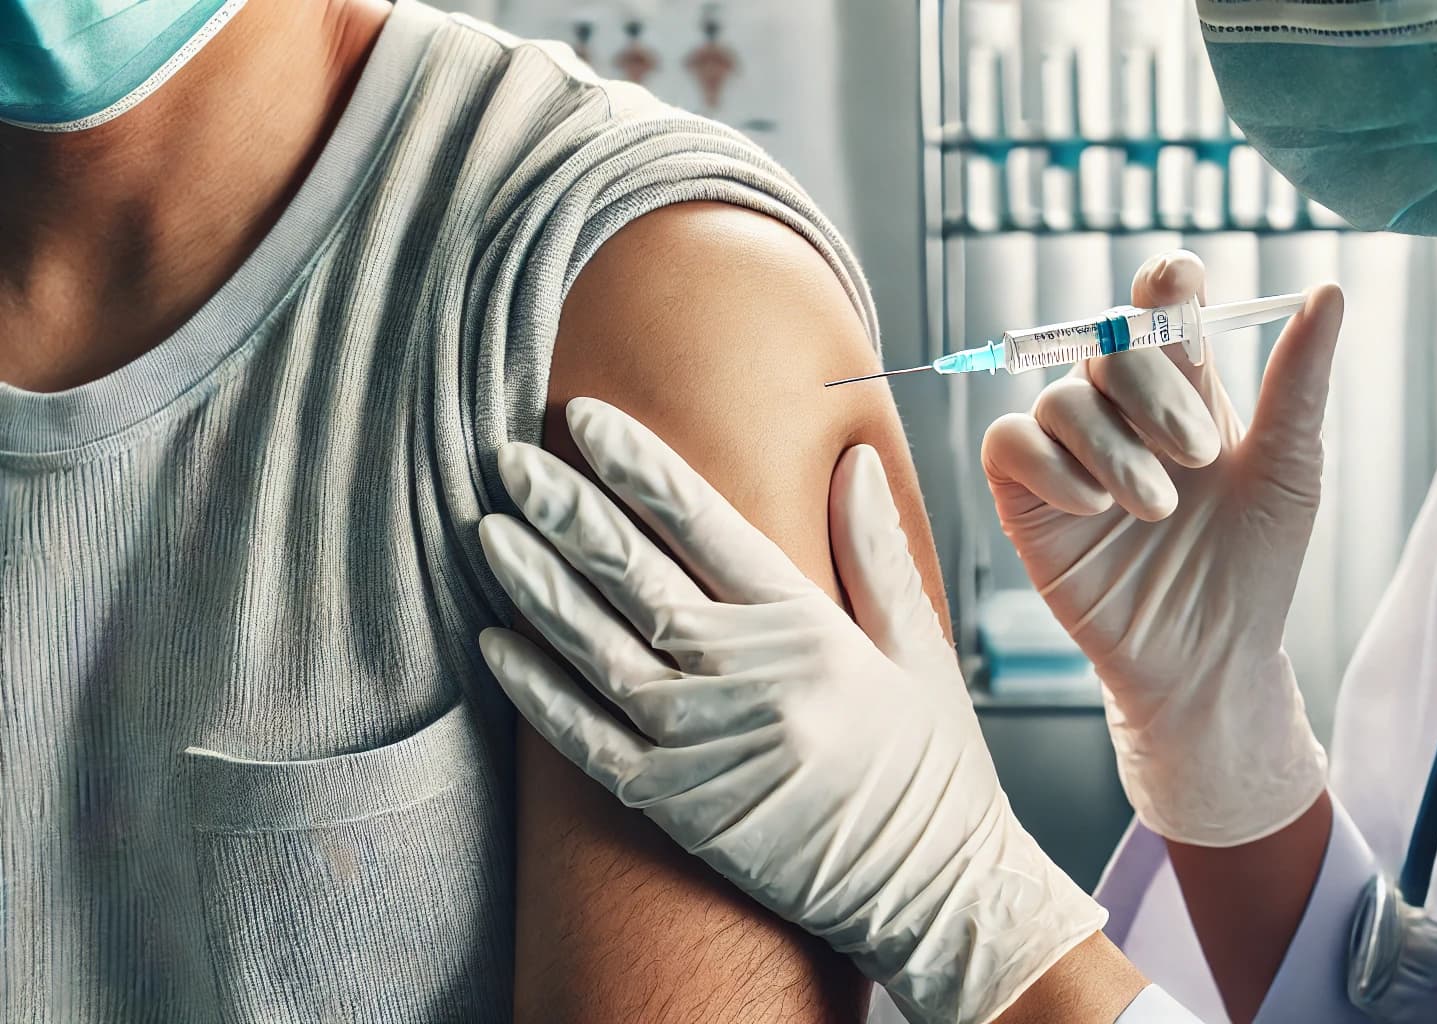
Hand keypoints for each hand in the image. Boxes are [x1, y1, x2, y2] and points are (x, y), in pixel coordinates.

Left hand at [476, 398, 1105, 1023]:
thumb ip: (874, 552)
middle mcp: (746, 683)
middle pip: (636, 579)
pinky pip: (585, 741)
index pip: (706, 527)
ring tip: (487, 528)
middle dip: (567, 512)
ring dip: (536, 586)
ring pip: (597, 650)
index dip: (641, 468)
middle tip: (508, 458)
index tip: (588, 419)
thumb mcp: (919, 651)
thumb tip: (853, 459)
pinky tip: (495, 642)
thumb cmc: (931, 772)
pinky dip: (536, 691)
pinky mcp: (674, 807)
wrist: (933, 894)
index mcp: (807, 632)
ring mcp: (701, 748)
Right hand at [982, 251, 1344, 846]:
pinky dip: (1053, 467)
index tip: (1178, 296)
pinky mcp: (1026, 498)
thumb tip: (1328, 290)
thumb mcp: (1289, 468)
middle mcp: (1120, 409)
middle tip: (1197, 457)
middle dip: (1154, 391)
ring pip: (1061, 396)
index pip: (1158, 303)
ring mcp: (1069, 452)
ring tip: (1157, 509)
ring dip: (1114, 449)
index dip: (1163, 284)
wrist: (1210, 655)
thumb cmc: (1252, 565)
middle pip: (1108, 343)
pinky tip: (1095, 509)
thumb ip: (1298, 381)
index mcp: (1184, 387)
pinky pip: (1010, 442)